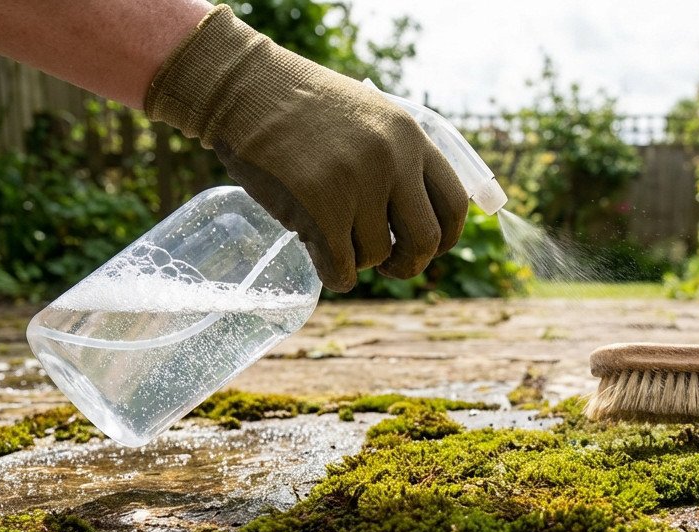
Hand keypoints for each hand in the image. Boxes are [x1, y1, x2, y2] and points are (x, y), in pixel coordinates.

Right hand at [145, 5, 466, 291]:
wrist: (243, 89)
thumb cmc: (298, 106)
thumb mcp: (367, 116)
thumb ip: (397, 157)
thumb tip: (415, 217)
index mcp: (410, 137)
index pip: (454, 203)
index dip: (447, 237)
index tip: (429, 249)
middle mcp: (393, 160)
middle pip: (426, 240)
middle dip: (410, 264)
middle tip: (391, 266)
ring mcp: (358, 184)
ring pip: (376, 255)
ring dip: (357, 260)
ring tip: (333, 238)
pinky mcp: (321, 209)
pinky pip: (342, 268)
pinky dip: (335, 276)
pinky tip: (324, 263)